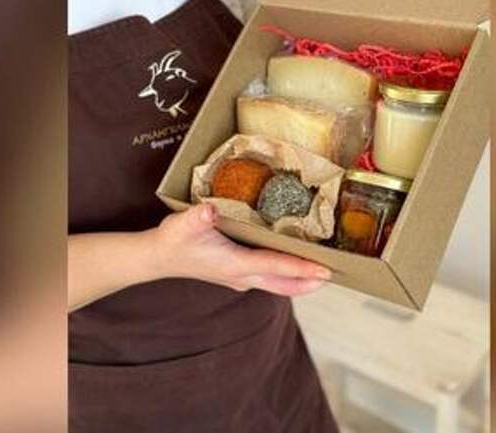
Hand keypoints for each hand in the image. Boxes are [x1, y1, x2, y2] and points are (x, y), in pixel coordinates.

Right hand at [151, 203, 331, 296]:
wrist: (157, 258)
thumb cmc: (173, 240)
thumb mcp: (183, 224)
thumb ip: (197, 217)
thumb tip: (208, 210)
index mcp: (235, 264)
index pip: (276, 267)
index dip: (302, 269)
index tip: (326, 271)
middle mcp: (242, 276)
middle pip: (286, 284)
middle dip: (311, 281)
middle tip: (337, 274)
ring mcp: (241, 278)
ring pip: (280, 285)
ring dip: (302, 281)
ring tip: (324, 273)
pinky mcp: (238, 275)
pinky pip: (271, 279)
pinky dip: (288, 276)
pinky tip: (295, 265)